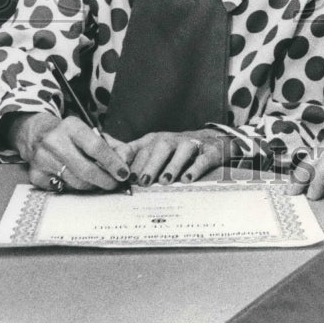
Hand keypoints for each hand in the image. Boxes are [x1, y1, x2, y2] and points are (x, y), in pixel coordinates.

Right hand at [10, 113, 131, 191]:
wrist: (37, 134)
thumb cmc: (71, 136)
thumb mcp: (91, 132)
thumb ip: (113, 146)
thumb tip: (127, 162)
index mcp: (72, 126)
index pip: (96, 147)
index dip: (113, 163)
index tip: (124, 173)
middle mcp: (54, 141)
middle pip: (85, 169)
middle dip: (104, 180)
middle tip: (114, 184)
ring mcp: (42, 158)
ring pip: (75, 182)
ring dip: (91, 186)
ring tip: (99, 183)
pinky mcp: (34, 174)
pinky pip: (61, 188)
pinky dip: (72, 188)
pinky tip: (77, 180)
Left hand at [115, 129, 237, 185]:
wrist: (212, 142)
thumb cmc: (175, 151)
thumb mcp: (153, 150)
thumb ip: (133, 158)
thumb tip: (111, 171)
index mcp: (155, 140)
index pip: (141, 147)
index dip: (132, 160)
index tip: (124, 176)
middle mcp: (173, 140)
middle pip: (161, 146)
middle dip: (151, 164)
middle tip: (144, 182)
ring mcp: (192, 144)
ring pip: (182, 150)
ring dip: (172, 165)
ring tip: (165, 181)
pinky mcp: (210, 152)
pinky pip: (203, 158)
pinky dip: (195, 168)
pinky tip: (187, 179)